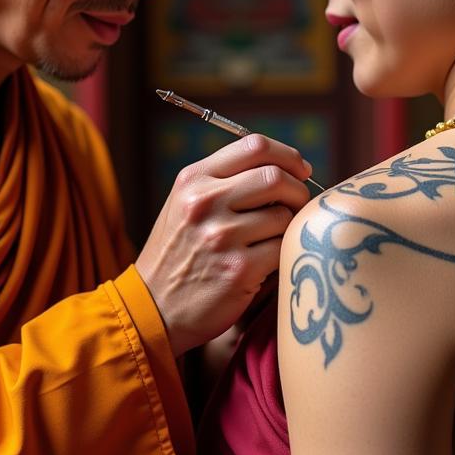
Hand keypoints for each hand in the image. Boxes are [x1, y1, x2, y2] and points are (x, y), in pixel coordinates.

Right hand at [137, 134, 311, 355]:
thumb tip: (287, 167)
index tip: (300, 170)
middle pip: (276, 177)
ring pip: (284, 216)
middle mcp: (204, 202)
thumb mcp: (187, 204)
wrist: (154, 308)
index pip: (255, 145)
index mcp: (193, 179)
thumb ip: (226, 180)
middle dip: (297, 191)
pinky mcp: (239, 269)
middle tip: (296, 206)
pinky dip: (283, 254)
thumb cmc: (180, 253)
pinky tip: (267, 262)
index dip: (287, 155)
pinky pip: (283, 249)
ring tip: (273, 239)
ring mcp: (221, 236)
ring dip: (289, 228)